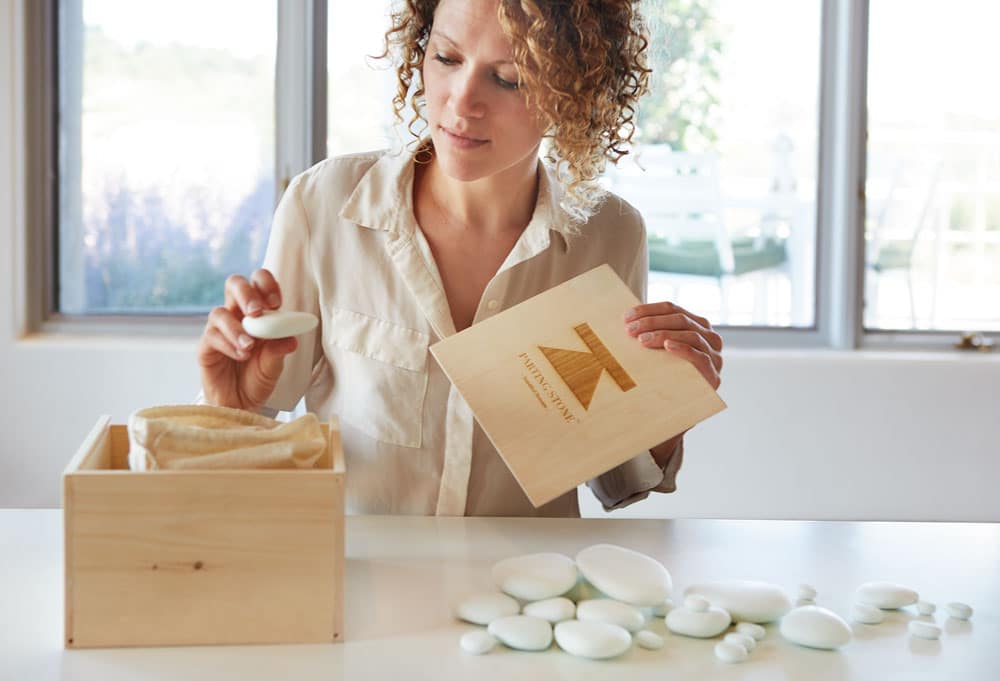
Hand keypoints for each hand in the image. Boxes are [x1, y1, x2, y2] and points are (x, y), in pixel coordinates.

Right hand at [197, 269, 297, 410]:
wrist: (240, 404)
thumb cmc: (258, 378)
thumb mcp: (274, 366)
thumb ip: (279, 350)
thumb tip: (291, 339)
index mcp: (258, 313)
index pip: (259, 283)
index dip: (266, 285)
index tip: (276, 303)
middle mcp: (237, 315)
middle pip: (234, 284)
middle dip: (247, 294)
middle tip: (257, 312)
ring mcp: (219, 329)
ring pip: (219, 312)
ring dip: (237, 328)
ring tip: (250, 346)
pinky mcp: (206, 347)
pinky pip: (212, 336)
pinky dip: (228, 344)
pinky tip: (241, 355)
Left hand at [624, 301, 722, 389]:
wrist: (679, 410)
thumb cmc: (665, 376)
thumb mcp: (659, 351)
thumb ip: (652, 333)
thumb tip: (626, 320)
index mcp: (697, 326)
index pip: (672, 309)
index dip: (649, 310)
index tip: (627, 317)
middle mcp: (709, 337)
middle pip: (681, 320)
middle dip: (652, 322)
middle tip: (630, 330)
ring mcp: (714, 356)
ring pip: (691, 335)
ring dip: (663, 335)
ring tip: (642, 340)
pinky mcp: (714, 375)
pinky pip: (701, 356)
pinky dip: (683, 349)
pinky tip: (667, 346)